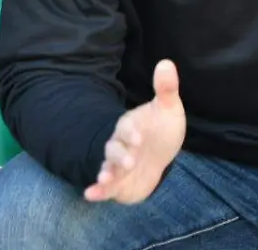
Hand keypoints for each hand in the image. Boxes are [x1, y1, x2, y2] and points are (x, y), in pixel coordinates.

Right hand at [84, 59, 185, 204]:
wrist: (158, 155)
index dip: (131, 133)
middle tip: (129, 161)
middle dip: (119, 154)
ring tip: (104, 178)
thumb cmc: (161, 129)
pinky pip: (105, 187)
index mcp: (129, 127)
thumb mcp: (167, 110)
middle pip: (113, 149)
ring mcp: (117, 165)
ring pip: (107, 167)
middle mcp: (119, 146)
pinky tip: (89, 195)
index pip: (126, 128)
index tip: (139, 137)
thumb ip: (166, 89)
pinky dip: (97, 191)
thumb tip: (166, 62)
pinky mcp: (118, 183)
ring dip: (105, 172)